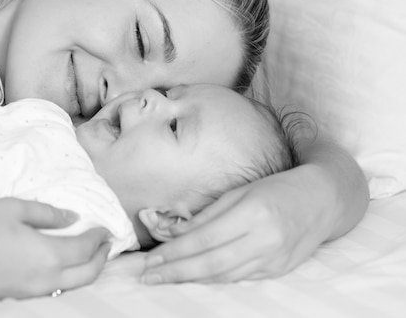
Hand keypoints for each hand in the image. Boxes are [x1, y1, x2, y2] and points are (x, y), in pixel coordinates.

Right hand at [0, 198, 110, 300]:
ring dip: (88, 271)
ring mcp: (32, 292)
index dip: (99, 238)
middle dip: (102, 258)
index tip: (106, 228)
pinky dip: (70, 279)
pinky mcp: (18, 297)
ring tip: (91, 256)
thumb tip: (71, 217)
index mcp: (47, 255)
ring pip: (73, 286)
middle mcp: (45, 279)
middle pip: (87, 273)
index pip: (85, 248)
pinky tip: (63, 268)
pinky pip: (55, 291)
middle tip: (107, 244)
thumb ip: (46, 213)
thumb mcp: (11, 209)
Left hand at [141, 170, 332, 283]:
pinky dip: (214, 280)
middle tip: (147, 277)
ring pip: (224, 276)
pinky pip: (239, 278)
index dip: (175, 252)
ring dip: (190, 280)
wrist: (323, 201)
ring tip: (164, 279)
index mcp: (253, 213)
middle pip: (211, 263)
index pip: (204, 239)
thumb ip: (209, 216)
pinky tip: (194, 279)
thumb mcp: (241, 193)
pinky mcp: (278, 271)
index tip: (151, 260)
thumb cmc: (277, 189)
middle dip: (175, 272)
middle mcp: (265, 239)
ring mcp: (274, 259)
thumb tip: (177, 235)